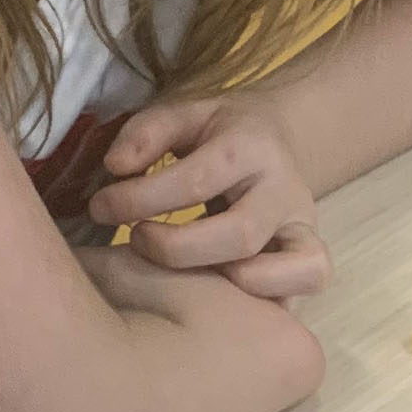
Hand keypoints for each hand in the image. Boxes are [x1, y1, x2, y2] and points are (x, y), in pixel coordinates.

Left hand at [89, 98, 329, 301]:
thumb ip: (146, 133)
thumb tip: (116, 167)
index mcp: (250, 146)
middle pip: (240, 234)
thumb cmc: (216, 134)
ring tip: (182, 277)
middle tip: (136, 242)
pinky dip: (273, 293)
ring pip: (290, 265)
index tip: (100, 207)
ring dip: (229, 280)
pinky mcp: (310, 256)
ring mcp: (303, 227)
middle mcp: (285, 189)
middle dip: (177, 248)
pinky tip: (221, 294)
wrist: (274, 140)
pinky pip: (309, 280)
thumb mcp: (182, 116)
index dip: (138, 200)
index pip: (195, 181)